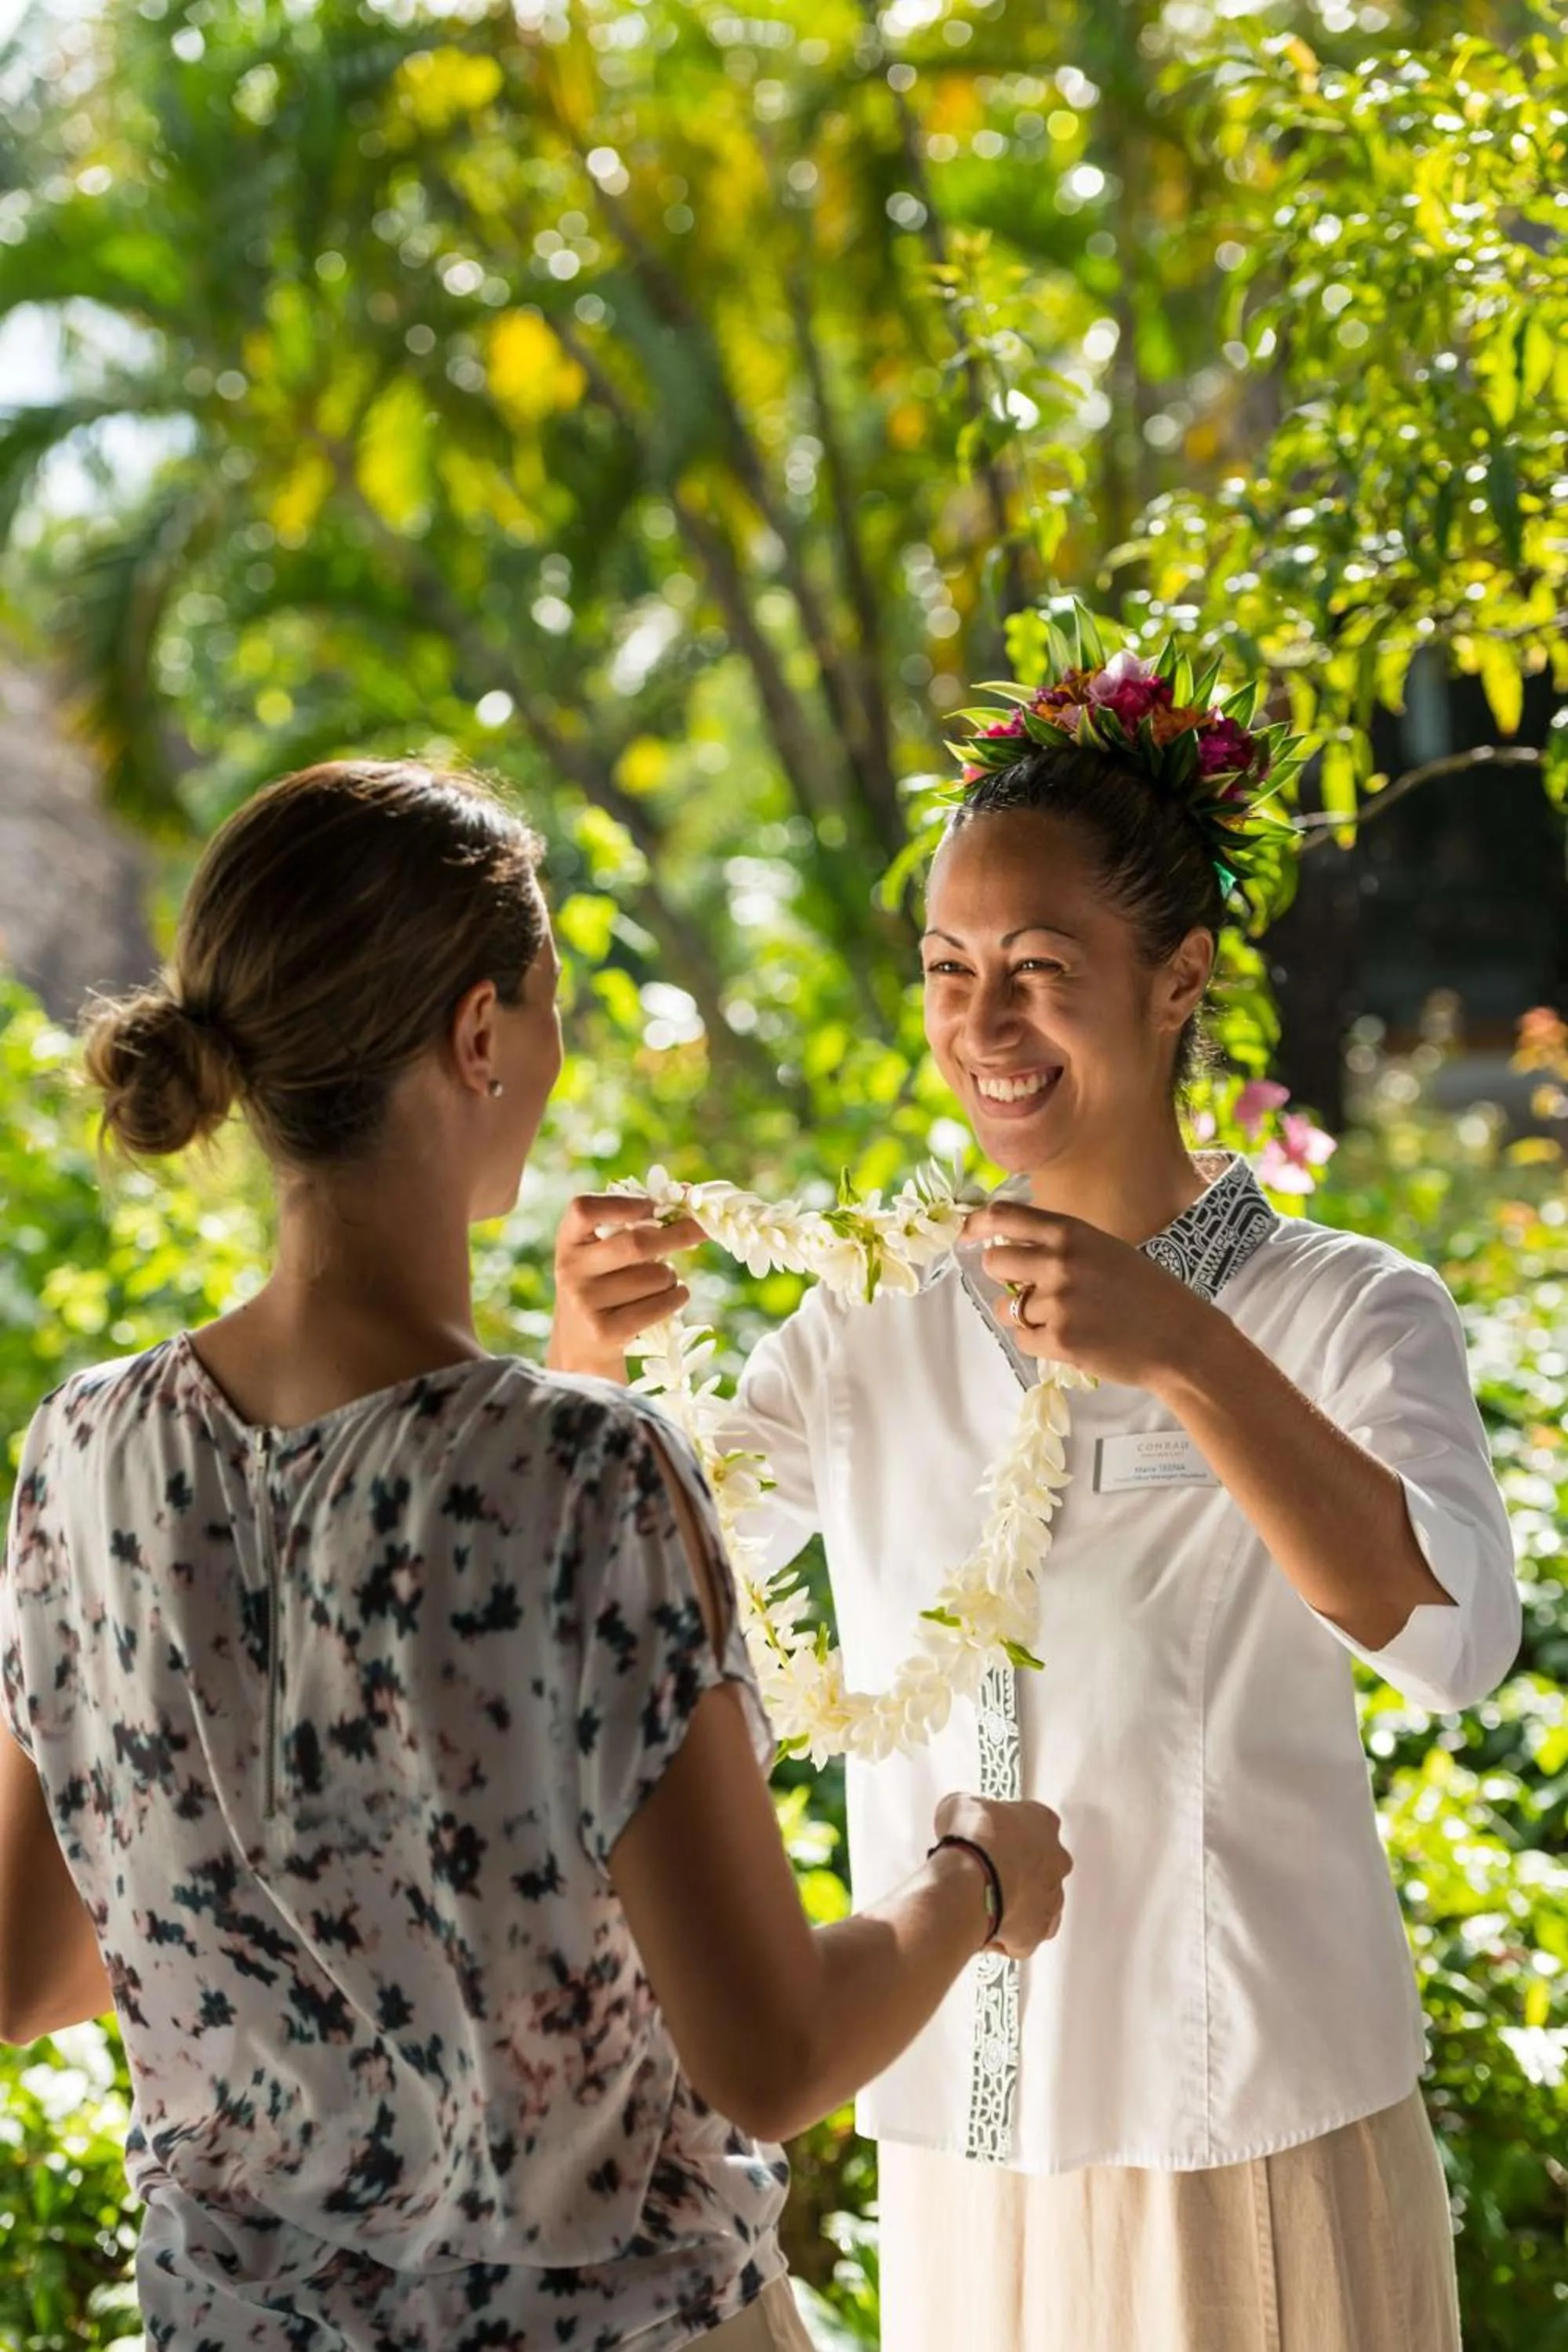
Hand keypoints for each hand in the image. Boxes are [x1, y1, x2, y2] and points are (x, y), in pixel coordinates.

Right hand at [548, 1194, 707, 1381]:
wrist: (580, 1349)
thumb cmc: (605, 1287)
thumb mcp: (602, 1254)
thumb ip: (633, 1224)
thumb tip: (689, 1193)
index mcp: (568, 1240)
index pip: (585, 1208)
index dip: (624, 1203)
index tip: (654, 1206)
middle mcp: (570, 1269)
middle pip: (637, 1243)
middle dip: (678, 1234)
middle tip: (702, 1229)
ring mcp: (585, 1302)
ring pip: (657, 1275)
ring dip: (673, 1275)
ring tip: (662, 1282)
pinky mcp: (605, 1332)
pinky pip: (662, 1303)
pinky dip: (676, 1297)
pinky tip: (669, 1299)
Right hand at [932, 1791, 1071, 1959]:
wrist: (971, 1881)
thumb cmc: (974, 1841)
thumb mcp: (960, 1806)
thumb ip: (970, 1812)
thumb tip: (959, 1817)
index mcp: (1043, 1822)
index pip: (1036, 1823)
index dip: (1010, 1830)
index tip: (992, 1833)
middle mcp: (1055, 1861)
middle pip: (1044, 1865)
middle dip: (1019, 1868)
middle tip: (988, 1868)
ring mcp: (1050, 1899)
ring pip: (1038, 1903)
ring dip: (1017, 1902)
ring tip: (985, 1900)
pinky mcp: (1036, 1932)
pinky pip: (1024, 1936)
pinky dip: (1006, 1934)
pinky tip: (985, 1926)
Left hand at [965, 1202, 1207, 1392]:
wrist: (1182, 1339)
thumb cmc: (1148, 1293)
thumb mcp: (1105, 1249)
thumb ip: (1060, 1244)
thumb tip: (1006, 1246)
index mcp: (1072, 1232)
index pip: (1004, 1216)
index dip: (976, 1224)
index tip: (965, 1235)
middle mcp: (1059, 1262)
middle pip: (994, 1261)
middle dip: (1003, 1275)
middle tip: (1029, 1287)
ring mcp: (1057, 1303)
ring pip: (1008, 1307)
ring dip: (1027, 1314)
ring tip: (1068, 1318)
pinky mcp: (1058, 1341)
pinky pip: (1023, 1339)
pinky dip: (1040, 1342)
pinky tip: (1074, 1338)